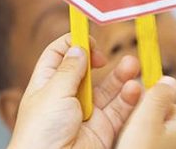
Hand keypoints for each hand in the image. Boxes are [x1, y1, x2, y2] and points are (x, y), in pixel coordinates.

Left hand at [8, 34, 141, 148]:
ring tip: (133, 66)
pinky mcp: (104, 129)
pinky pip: (121, 109)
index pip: (59, 56)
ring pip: (109, 89)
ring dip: (122, 76)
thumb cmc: (40, 136)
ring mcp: (87, 114)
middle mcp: (67, 98)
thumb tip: (78, 47)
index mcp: (47, 86)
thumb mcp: (53, 93)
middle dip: (104, 60)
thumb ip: (70, 69)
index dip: (74, 43)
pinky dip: (131, 98)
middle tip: (113, 56)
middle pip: (89, 71)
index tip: (89, 39)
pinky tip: (135, 89)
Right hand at [117, 76, 175, 148]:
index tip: (133, 121)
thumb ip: (159, 94)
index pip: (165, 103)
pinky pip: (159, 148)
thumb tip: (170, 79)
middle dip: (145, 127)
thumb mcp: (145, 119)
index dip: (144, 109)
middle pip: (162, 121)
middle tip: (132, 140)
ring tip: (134, 148)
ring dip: (145, 141)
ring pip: (159, 138)